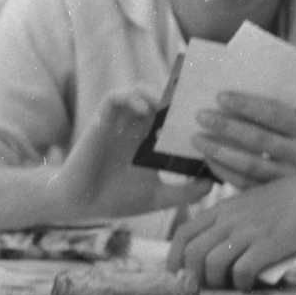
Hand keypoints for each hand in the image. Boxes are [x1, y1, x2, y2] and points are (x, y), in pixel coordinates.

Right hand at [49, 84, 212, 221]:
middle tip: (198, 100)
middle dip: (181, 96)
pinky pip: (118, 96)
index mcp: (153, 139)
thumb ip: (185, 192)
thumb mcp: (158, 196)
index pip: (177, 114)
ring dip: (157, 94)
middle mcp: (139, 125)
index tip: (214, 111)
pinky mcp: (103, 118)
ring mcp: (121, 120)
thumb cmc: (116, 198)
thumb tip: (215, 183)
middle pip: (164, 98)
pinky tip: (144, 112)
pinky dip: (132, 97)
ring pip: (143, 90)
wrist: (80, 204)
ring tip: (169, 109)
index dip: (193, 109)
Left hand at [166, 163, 295, 290]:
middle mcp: (231, 218)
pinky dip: (241, 284)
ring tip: (231, 284)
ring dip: (217, 282)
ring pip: (211, 265)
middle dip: (194, 276)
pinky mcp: (266, 244)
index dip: (175, 257)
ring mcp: (248, 231)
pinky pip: (240, 273)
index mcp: (225, 208)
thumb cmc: (286, 201)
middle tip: (207, 284)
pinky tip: (251, 282)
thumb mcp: (250, 204)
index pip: (184, 232)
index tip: (179, 272)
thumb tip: (213, 250)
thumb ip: (231, 222)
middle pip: (192, 253)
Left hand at [193, 91, 295, 189]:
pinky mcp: (275, 199)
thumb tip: (240, 93)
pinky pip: (245, 185)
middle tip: (201, 116)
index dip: (247, 105)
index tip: (220, 96)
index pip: (275, 114)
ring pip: (249, 165)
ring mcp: (290, 181)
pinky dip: (224, 171)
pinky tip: (208, 160)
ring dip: (220, 151)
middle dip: (227, 126)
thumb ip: (280, 113)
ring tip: (197, 139)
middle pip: (259, 139)